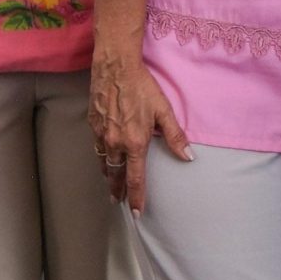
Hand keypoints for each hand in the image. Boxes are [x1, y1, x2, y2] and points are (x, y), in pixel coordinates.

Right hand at [87, 49, 190, 212]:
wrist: (115, 67)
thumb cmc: (142, 86)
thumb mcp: (164, 111)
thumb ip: (175, 137)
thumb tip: (188, 157)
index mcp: (135, 142)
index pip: (135, 179)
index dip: (136, 198)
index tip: (136, 212)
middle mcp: (115, 142)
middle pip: (116, 175)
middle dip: (118, 191)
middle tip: (118, 202)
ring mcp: (101, 134)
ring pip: (103, 163)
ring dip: (108, 176)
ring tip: (111, 186)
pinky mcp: (93, 124)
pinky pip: (96, 147)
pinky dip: (100, 157)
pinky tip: (103, 159)